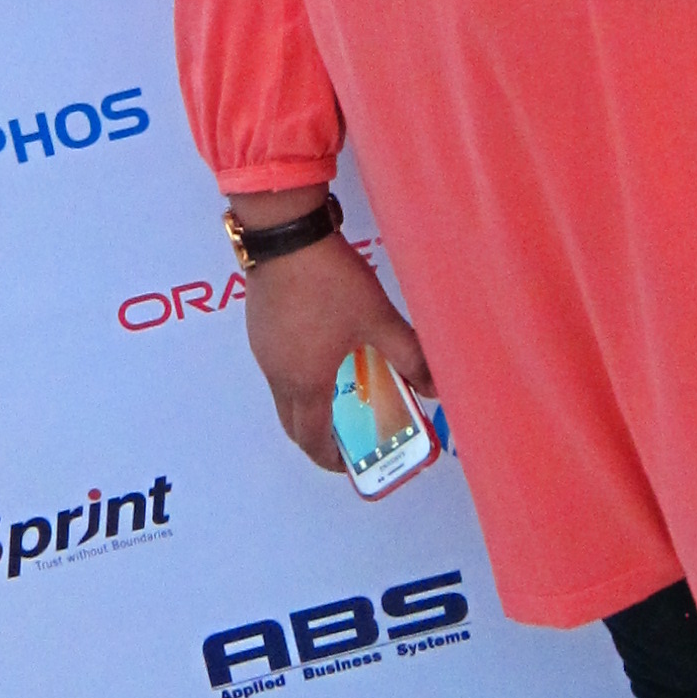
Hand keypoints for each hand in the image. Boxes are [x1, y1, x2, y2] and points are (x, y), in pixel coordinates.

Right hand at [241, 221, 436, 473]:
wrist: (285, 234)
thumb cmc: (331, 282)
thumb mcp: (378, 318)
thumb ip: (409, 355)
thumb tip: (437, 386)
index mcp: (305, 383)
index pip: (311, 440)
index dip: (331, 459)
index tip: (350, 463)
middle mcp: (277, 374)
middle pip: (292, 423)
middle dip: (318, 437)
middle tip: (347, 434)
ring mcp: (263, 350)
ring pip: (282, 394)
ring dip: (308, 404)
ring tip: (342, 391)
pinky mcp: (259, 327)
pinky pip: (277, 366)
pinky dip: (298, 375)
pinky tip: (323, 350)